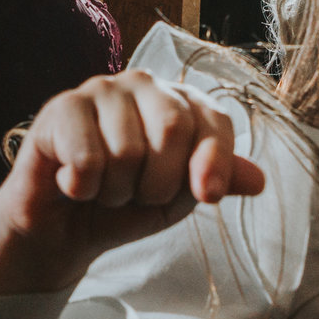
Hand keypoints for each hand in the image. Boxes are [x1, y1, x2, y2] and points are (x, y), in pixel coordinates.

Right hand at [0, 71, 266, 300]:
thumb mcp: (179, 199)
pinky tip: (71, 184)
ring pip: (127, 151)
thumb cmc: (122, 207)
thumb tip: (258, 180)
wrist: (63, 233)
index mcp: (179, 102)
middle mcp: (142, 85)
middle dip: (158, 184)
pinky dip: (82, 188)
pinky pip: (87, 159)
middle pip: (173, 127)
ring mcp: (99, 90)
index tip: (208, 197)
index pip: (212, 120)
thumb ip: (215, 181)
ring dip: (115, 191)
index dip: (214, 161)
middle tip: (136, 195)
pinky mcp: (60, 108)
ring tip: (101, 189)